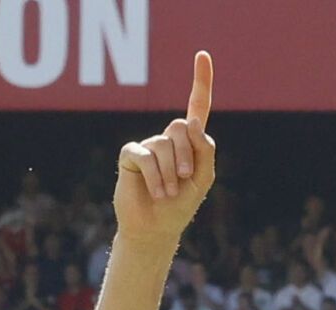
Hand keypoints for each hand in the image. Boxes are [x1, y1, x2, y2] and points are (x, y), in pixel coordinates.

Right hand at [115, 51, 216, 244]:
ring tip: (169, 193)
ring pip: (165, 145)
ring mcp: (148, 144)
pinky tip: (157, 192)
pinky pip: (146, 156)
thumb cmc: (182, 204)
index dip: (201, 81)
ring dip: (171, 174)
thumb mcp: (203, 178)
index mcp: (190, 141)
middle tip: (185, 180)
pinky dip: (156, 177)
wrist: (157, 228)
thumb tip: (190, 121)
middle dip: (187, 156)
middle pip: (181, 127)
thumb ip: (204, 149)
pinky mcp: (131, 154)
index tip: (203, 54)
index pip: (197, 106)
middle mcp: (168, 138)